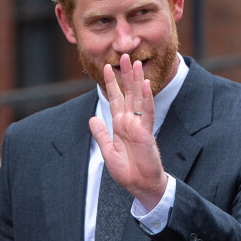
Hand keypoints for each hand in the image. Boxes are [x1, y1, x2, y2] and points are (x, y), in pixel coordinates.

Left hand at [89, 54, 167, 210]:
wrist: (139, 184)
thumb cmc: (126, 171)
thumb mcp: (108, 151)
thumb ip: (101, 134)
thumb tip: (92, 118)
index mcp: (120, 125)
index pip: (115, 99)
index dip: (111, 84)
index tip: (106, 68)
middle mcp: (130, 122)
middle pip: (127, 94)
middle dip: (124, 75)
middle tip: (123, 56)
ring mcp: (139, 126)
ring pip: (138, 98)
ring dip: (136, 81)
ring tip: (135, 63)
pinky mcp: (146, 132)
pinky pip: (147, 112)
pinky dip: (146, 98)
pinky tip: (145, 84)